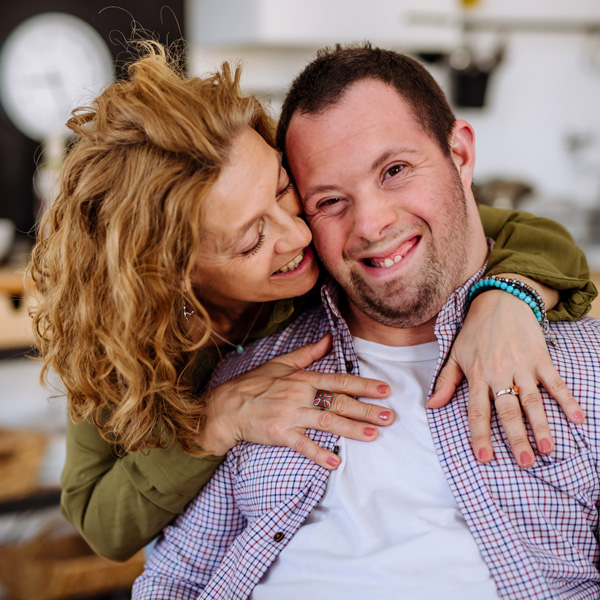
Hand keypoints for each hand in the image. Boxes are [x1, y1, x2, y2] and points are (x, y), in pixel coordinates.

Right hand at [196, 334, 392, 468]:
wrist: (226, 406)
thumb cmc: (254, 384)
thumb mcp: (282, 363)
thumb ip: (308, 353)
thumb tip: (329, 339)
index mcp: (303, 378)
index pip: (339, 381)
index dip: (363, 385)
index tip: (385, 390)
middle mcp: (300, 394)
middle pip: (339, 402)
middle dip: (366, 410)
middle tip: (389, 417)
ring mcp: (290, 414)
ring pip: (327, 422)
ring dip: (352, 429)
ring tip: (373, 435)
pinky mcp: (280, 433)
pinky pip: (303, 444)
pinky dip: (319, 453)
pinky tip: (335, 461)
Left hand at [427, 285, 583, 467]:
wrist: (499, 301)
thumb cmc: (475, 331)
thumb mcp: (455, 354)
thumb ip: (446, 382)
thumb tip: (432, 405)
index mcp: (478, 375)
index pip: (478, 411)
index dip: (480, 435)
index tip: (484, 457)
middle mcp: (500, 373)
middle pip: (509, 411)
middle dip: (516, 438)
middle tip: (524, 462)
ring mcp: (522, 366)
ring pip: (533, 401)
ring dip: (541, 426)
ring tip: (547, 450)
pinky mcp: (540, 358)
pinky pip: (555, 382)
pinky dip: (567, 400)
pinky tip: (577, 419)